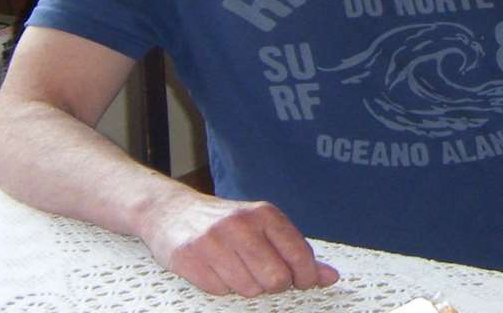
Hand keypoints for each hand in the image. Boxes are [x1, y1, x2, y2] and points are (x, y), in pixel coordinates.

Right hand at [139, 192, 338, 295]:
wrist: (170, 211)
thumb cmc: (225, 223)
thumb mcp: (263, 228)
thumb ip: (297, 251)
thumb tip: (331, 277)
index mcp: (264, 214)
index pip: (299, 255)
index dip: (304, 277)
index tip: (298, 281)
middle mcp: (240, 224)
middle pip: (275, 279)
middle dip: (271, 284)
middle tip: (260, 274)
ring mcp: (213, 241)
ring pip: (248, 289)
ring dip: (244, 286)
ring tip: (233, 268)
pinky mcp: (189, 257)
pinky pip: (219, 291)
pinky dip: (220, 287)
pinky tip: (214, 269)